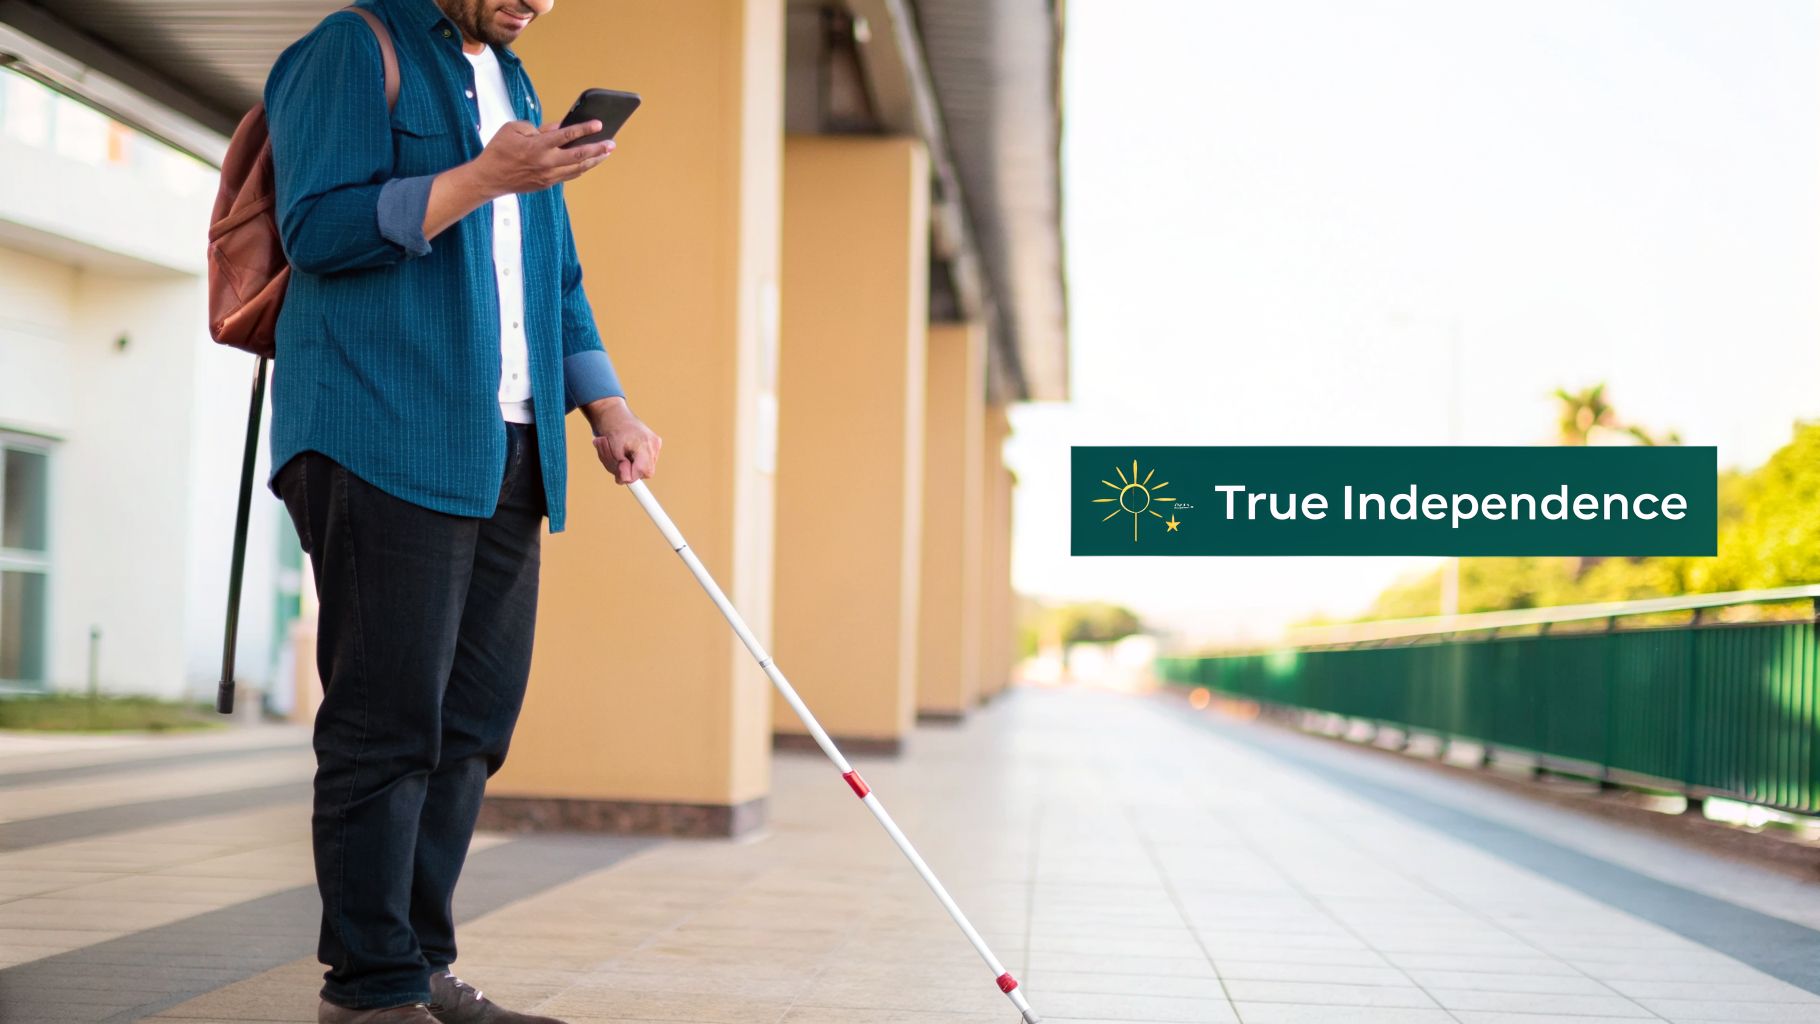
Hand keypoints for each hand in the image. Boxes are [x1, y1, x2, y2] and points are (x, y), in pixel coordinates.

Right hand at [470, 120, 613, 196]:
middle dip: (598, 149)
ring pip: (578, 169)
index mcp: (538, 146)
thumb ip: (538, 128)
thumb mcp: (514, 129)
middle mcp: (546, 162)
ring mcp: (548, 176)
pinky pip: (569, 175)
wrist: (489, 178)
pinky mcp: (547, 183)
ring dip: (594, 160)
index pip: (566, 135)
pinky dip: (581, 168)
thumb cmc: (499, 150)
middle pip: (579, 156)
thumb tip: (558, 128)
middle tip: (612, 143)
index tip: (598, 124)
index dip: (584, 129)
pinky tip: (590, 162)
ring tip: (606, 152)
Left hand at [585, 397, 660, 484]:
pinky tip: (625, 450)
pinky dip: (633, 459)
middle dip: (628, 469)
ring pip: (644, 468)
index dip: (630, 474)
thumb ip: (620, 467)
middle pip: (645, 472)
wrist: (614, 415)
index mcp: (644, 444)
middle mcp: (654, 444)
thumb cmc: (612, 430)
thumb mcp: (612, 450)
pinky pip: (645, 461)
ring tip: (617, 451)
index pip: (643, 471)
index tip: (620, 470)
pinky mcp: (655, 444)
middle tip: (616, 458)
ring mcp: (656, 444)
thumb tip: (625, 480)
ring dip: (629, 464)